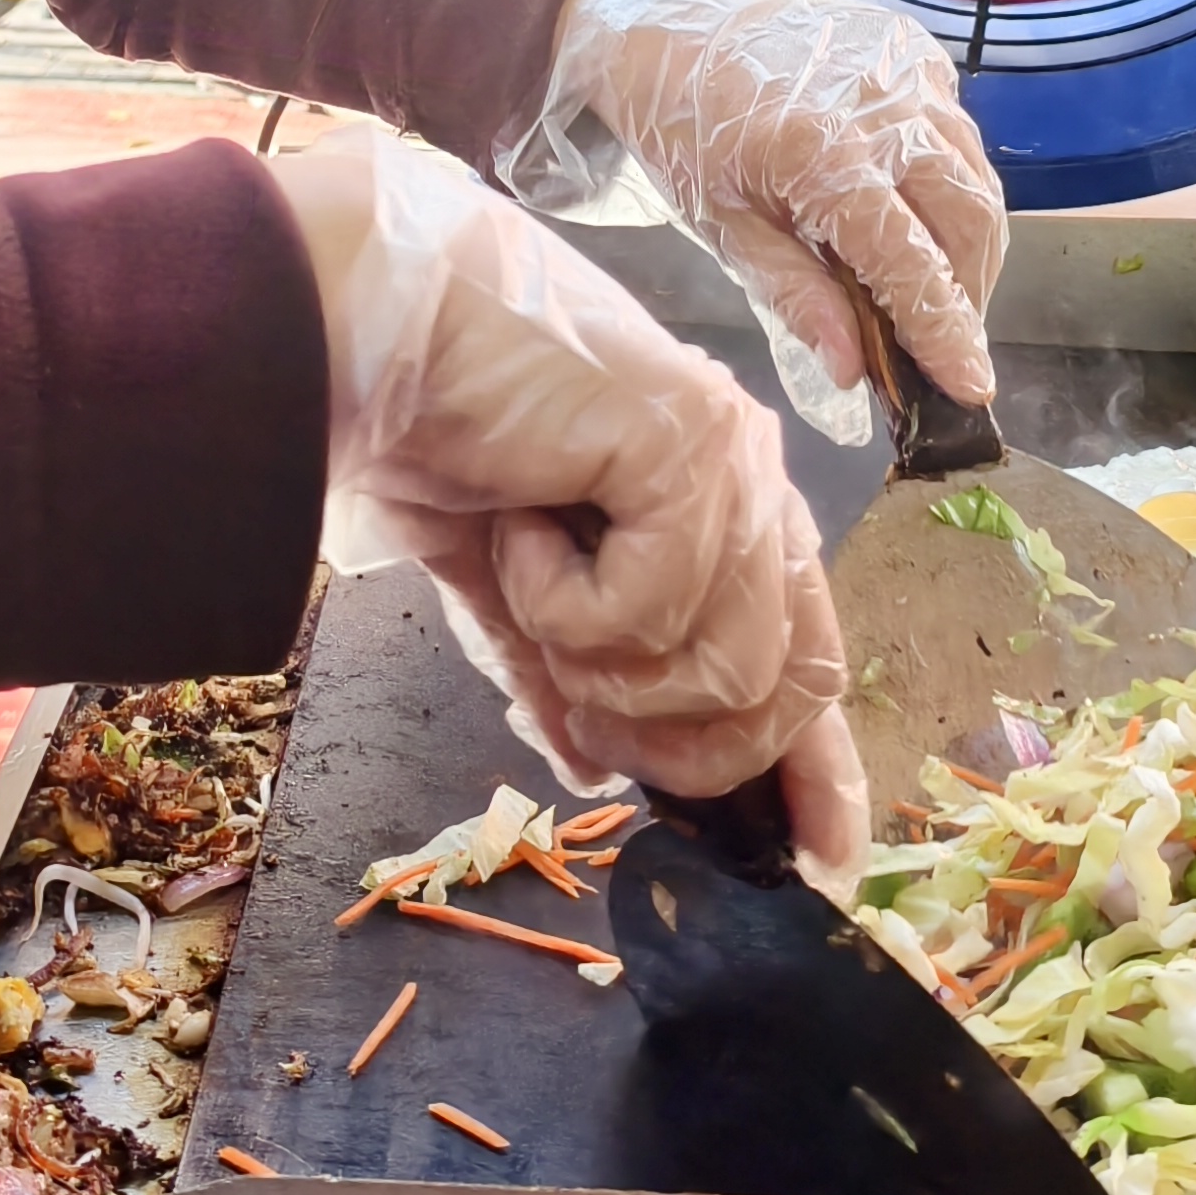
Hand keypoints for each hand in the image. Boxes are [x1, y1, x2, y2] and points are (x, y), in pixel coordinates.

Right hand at [278, 128, 862, 885]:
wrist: (377, 326)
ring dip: (605, 667)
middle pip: (785, 689)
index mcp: (724, 513)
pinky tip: (525, 528)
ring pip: (725, 669)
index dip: (818, 774)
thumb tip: (591, 763)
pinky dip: (567, 602)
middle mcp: (751, 483)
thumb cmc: (438, 427)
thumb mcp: (508, 584)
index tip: (817, 868)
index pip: (810, 666)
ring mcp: (734, 460)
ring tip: (532, 585)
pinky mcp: (693, 444)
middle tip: (573, 694)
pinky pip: (657, 608)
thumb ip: (560, 671)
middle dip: (677, 742)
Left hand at [500, 0, 1005, 446]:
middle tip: (944, 341)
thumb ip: (793, 295)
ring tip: (934, 289)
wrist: (670, 22)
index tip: (973, 389)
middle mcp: (883, 107)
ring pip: (978, 177)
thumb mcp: (719, 225)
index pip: (911, 264)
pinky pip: (959, 133)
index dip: (946, 332)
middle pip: (970, 222)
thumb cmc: (684, 130)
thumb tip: (853, 371)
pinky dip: (952, 185)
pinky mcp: (915, 50)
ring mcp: (907, 71)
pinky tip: (914, 211)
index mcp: (823, 155)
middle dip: (970, 294)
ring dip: (970, 244)